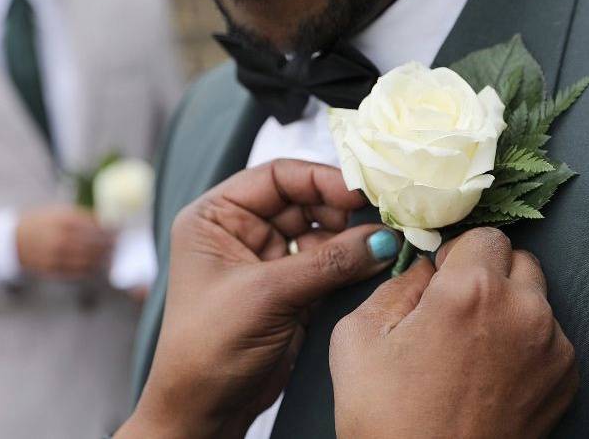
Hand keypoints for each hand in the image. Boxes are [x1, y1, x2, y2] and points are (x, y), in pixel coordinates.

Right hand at [16, 204, 114, 278]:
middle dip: (110, 245)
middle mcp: (61, 238)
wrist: (14, 240)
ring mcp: (56, 256)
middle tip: (118, 245)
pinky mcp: (52, 270)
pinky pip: (78, 272)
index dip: (111, 230)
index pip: (97, 226)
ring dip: (104, 259)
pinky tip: (97, 265)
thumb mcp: (60, 211)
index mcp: (64, 220)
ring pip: (89, 260)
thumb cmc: (42, 222)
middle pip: (96, 244)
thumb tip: (107, 221)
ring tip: (112, 256)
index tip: (120, 231)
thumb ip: (83, 215)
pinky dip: (90, 269)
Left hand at [118, 159, 398, 438]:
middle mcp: (242, 232)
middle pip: (305, 202)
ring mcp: (270, 261)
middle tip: (380, 221)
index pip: (276, 177)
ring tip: (382, 246)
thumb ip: (328, 262)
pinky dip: (353, 264)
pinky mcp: (292, 289)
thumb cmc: (208, 349)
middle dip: (342, 211)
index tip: (360, 192)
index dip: (320, 179)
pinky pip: (330, 264)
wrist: (206, 410)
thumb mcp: (267, 295)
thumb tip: (382, 239)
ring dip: (352, 239)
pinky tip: (374, 265)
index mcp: (216, 217)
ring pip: (322, 233)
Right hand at [330, 228, 578, 438]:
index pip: (483, 233)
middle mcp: (523, 311)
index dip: (457, 252)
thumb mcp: (358, 335)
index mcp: (471, 290)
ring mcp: (552, 347)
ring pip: (536, 296)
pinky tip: (491, 370)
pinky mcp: (566, 379)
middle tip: (456, 307)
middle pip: (516, 259)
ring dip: (509, 305)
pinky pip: (549, 336)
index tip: (443, 274)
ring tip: (472, 346)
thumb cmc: (388, 420)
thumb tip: (426, 267)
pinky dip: (525, 341)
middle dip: (488, 273)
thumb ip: (398, 282)